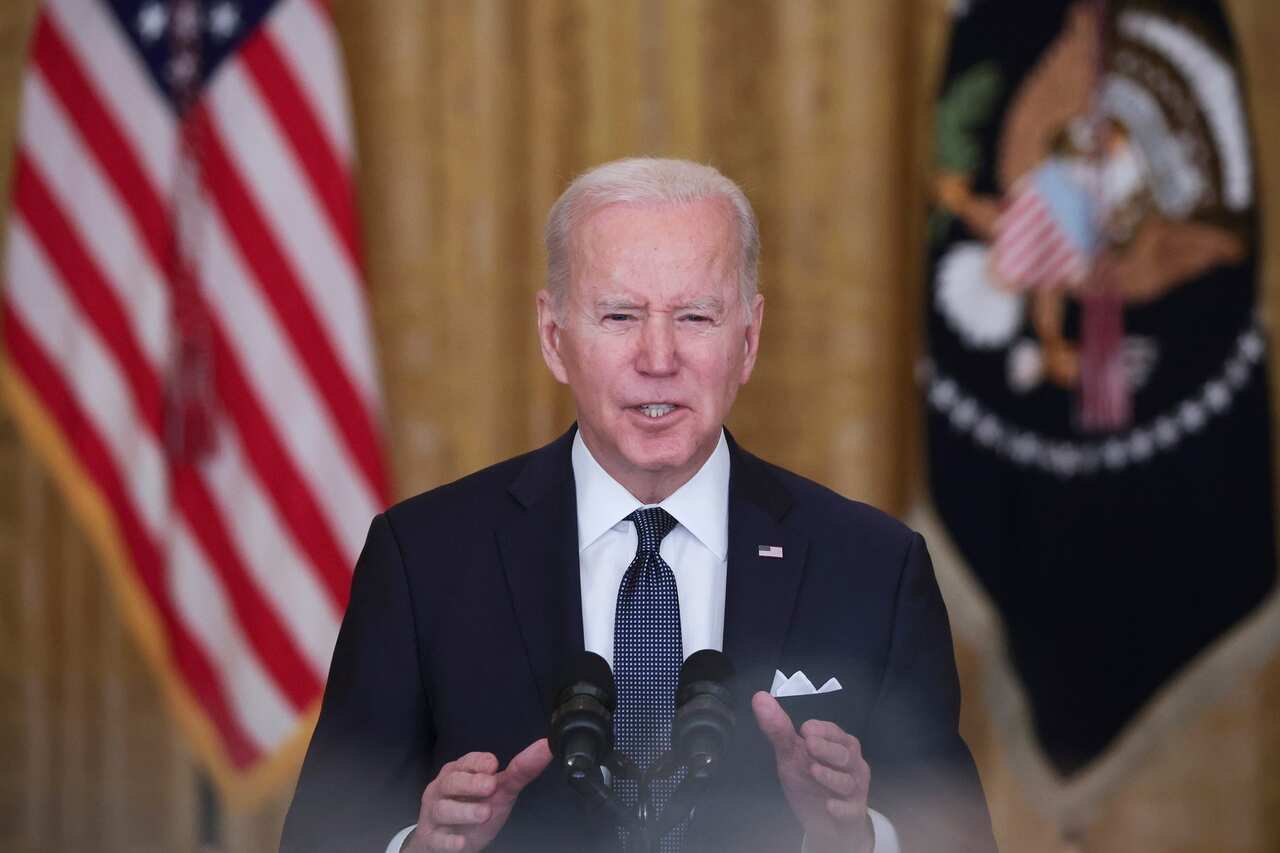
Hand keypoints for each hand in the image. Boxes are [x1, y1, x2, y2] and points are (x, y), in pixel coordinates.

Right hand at [406, 738, 551, 851]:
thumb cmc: (475, 807)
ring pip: (443, 809)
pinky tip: (461, 842)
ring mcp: (434, 814)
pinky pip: (437, 839)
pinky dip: (448, 841)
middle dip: (471, 783)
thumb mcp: (500, 790)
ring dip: (464, 811)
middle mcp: (442, 789)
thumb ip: (521, 771)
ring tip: (484, 813)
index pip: (466, 762)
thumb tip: (546, 746)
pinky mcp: (432, 838)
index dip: (478, 762)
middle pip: (452, 781)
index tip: (494, 765)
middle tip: (490, 786)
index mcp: (458, 772)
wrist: (452, 840)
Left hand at [752, 692, 872, 852]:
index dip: (822, 730)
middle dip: (827, 748)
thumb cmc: (810, 781)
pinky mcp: (853, 814)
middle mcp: (851, 764)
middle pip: (845, 753)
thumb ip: (778, 729)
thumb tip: (759, 697)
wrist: (826, 823)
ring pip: (848, 781)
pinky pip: (851, 810)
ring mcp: (854, 790)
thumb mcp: (791, 755)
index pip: (834, 732)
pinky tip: (830, 806)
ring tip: (813, 770)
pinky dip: (841, 808)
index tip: (804, 729)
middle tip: (809, 744)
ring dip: (831, 776)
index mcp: (838, 745)